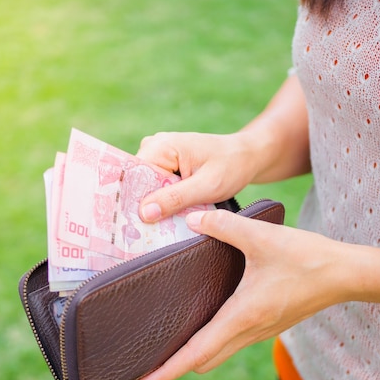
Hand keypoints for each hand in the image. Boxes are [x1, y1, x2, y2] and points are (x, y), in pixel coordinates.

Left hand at [134, 208, 352, 379]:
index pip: (197, 352)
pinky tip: (204, 320)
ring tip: (168, 344)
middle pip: (204, 360)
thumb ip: (222, 225)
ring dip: (194, 354)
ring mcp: (261, 331)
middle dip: (174, 366)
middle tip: (147, 362)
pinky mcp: (269, 323)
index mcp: (243, 315)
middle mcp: (250, 331)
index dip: (167, 370)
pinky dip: (212, 341)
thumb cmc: (307, 257)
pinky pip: (233, 340)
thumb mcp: (261, 236)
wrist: (347, 273)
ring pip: (219, 352)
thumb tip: (191, 219)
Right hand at [137, 132, 259, 221]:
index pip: (134, 176)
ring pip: (146, 187)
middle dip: (143, 206)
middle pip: (138, 182)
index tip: (132, 226)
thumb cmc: (231, 167)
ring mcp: (159, 155)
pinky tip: (167, 216)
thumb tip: (144, 213)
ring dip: (154, 206)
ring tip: (157, 227)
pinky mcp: (165, 164)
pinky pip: (156, 186)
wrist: (247, 156)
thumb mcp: (206, 187)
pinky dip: (162, 201)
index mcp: (160, 146)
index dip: (132, 201)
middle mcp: (154, 146)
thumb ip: (175, 199)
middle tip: (145, 233)